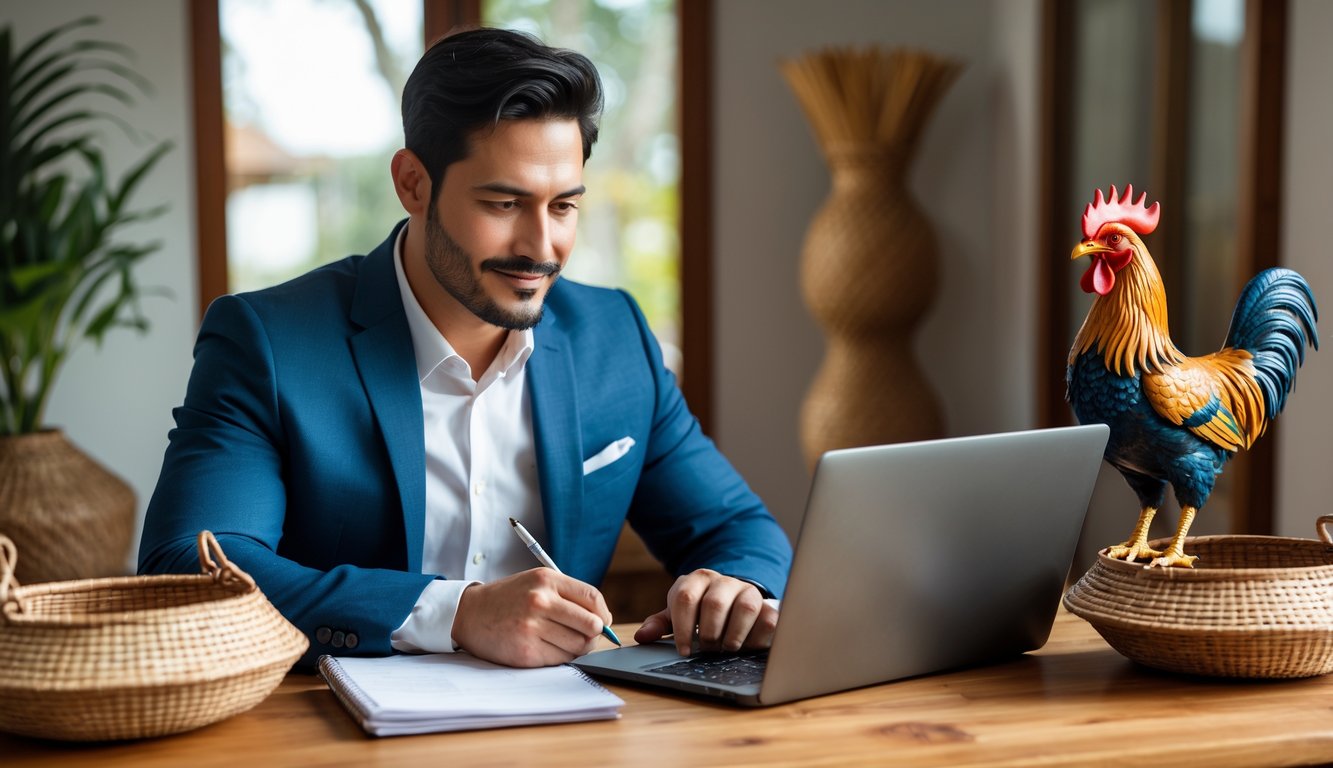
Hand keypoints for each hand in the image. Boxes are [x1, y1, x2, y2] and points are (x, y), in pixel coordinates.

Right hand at [451, 568, 612, 666]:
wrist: (469, 614)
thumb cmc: (509, 599)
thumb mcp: (536, 583)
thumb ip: (568, 596)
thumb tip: (603, 621)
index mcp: (547, 580)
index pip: (593, 598)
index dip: (603, 614)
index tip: (602, 622)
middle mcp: (540, 601)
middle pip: (592, 624)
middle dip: (594, 634)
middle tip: (586, 636)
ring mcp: (532, 627)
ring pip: (579, 645)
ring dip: (576, 648)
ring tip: (560, 640)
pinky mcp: (526, 651)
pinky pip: (561, 659)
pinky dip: (559, 657)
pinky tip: (545, 647)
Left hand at [633, 569, 778, 654]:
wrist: (735, 602)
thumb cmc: (701, 612)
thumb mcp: (679, 615)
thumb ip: (660, 624)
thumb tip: (642, 637)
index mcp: (697, 580)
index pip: (685, 598)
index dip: (683, 628)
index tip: (684, 650)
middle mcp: (724, 582)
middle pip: (715, 604)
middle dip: (709, 633)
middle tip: (707, 649)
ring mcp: (748, 592)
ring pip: (745, 609)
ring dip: (733, 636)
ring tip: (726, 648)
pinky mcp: (768, 606)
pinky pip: (768, 620)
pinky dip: (756, 638)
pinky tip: (746, 646)